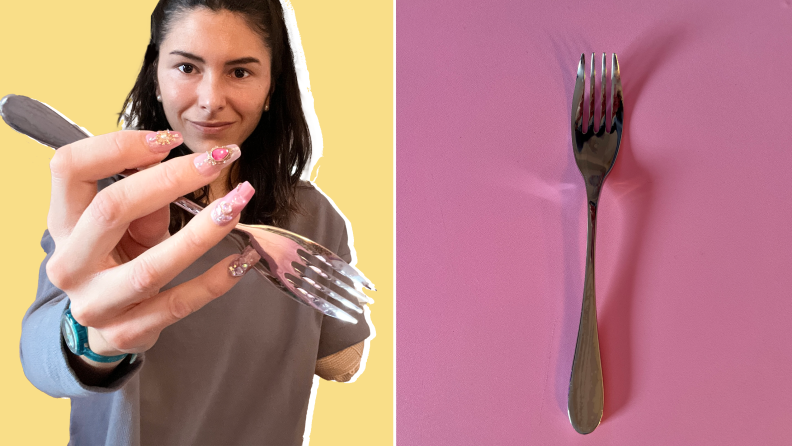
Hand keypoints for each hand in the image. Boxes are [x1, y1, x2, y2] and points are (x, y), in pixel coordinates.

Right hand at [46, 130, 257, 365]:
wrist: (108, 328)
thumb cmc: (121, 259)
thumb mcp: (127, 227)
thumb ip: (147, 200)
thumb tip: (186, 168)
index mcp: (64, 222)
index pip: (70, 167)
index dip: (119, 146)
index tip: (171, 139)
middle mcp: (70, 262)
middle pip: (112, 209)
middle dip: (170, 179)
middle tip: (219, 161)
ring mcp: (96, 303)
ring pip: (151, 266)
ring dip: (202, 232)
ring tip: (238, 204)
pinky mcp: (128, 332)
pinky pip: (179, 304)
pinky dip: (214, 281)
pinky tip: (242, 261)